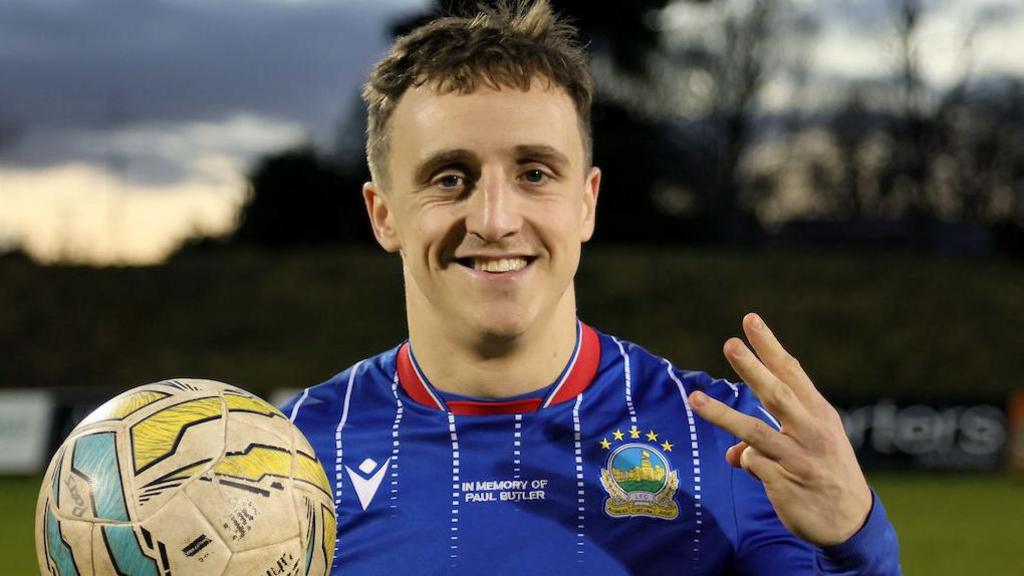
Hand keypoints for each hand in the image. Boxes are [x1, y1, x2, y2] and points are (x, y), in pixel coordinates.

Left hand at [688, 313, 872, 546]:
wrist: (851, 523)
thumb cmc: (825, 472)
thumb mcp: (807, 445)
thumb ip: (770, 436)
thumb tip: (734, 453)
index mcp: (818, 413)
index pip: (791, 372)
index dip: (770, 346)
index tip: (750, 320)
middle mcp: (811, 431)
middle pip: (777, 394)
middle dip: (752, 369)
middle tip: (730, 344)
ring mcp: (799, 458)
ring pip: (755, 431)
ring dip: (723, 414)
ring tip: (694, 399)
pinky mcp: (786, 483)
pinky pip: (753, 463)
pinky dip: (743, 458)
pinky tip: (743, 460)